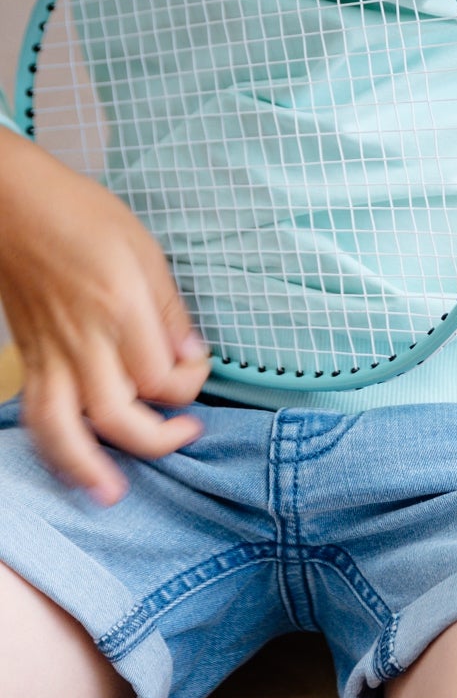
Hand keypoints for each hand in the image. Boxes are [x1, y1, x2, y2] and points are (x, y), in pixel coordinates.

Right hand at [0, 130, 210, 505]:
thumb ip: (169, 307)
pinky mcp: (29, 357)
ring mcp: (50, 353)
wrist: (14, 204)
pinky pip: (36, 412)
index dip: (190, 383)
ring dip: (88, 468)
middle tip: (186, 432)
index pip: (164, 377)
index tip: (197, 367)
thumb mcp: (143, 246)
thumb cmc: (80, 213)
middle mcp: (84, 341)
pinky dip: (51, 446)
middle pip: (121, 415)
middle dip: (158, 436)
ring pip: (65, 429)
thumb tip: (190, 355)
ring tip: (113, 493)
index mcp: (121, 309)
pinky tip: (71, 460)